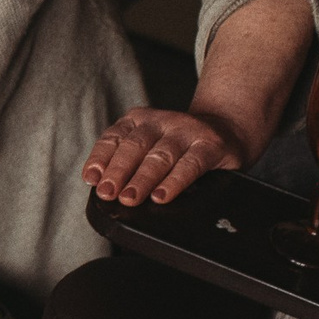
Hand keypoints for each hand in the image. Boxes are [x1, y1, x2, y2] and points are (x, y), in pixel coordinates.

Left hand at [82, 108, 243, 205]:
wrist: (227, 129)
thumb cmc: (179, 146)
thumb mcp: (150, 146)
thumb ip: (129, 161)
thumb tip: (104, 188)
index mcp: (138, 120)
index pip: (113, 137)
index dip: (100, 158)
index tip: (91, 179)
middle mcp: (160, 121)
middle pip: (134, 146)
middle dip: (118, 172)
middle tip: (108, 194)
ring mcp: (186, 130)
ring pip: (160, 155)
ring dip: (142, 179)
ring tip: (130, 198)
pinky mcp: (211, 144)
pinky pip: (191, 163)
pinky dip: (175, 181)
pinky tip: (162, 196)